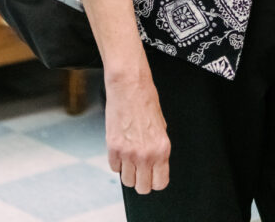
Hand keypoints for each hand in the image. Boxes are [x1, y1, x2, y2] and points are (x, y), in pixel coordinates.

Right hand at [105, 71, 170, 194]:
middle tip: (140, 168)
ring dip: (128, 171)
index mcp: (162, 148)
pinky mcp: (113, 148)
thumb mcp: (161, 125)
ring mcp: (128, 153)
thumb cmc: (146, 100)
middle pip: (143, 188)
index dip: (155, 181)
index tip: (152, 176)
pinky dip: (116, 162)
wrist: (129, 86)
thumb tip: (154, 163)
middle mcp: (146, 154)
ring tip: (130, 156)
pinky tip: (121, 148)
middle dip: (141, 180)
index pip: (160, 183)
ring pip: (127, 181)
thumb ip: (158, 147)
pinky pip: (114, 168)